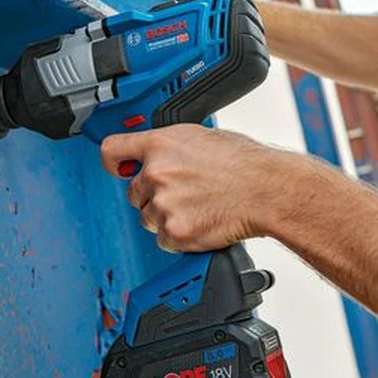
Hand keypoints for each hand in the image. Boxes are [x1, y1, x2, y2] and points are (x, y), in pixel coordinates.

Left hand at [100, 126, 290, 251]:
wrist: (265, 190)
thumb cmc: (244, 163)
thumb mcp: (202, 137)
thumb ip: (172, 146)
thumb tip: (161, 153)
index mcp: (160, 145)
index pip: (113, 151)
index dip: (114, 162)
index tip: (118, 168)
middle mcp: (156, 173)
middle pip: (134, 193)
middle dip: (153, 197)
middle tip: (182, 195)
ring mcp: (163, 204)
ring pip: (148, 219)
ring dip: (166, 218)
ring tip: (198, 208)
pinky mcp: (175, 232)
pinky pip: (165, 240)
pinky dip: (180, 237)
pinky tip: (201, 222)